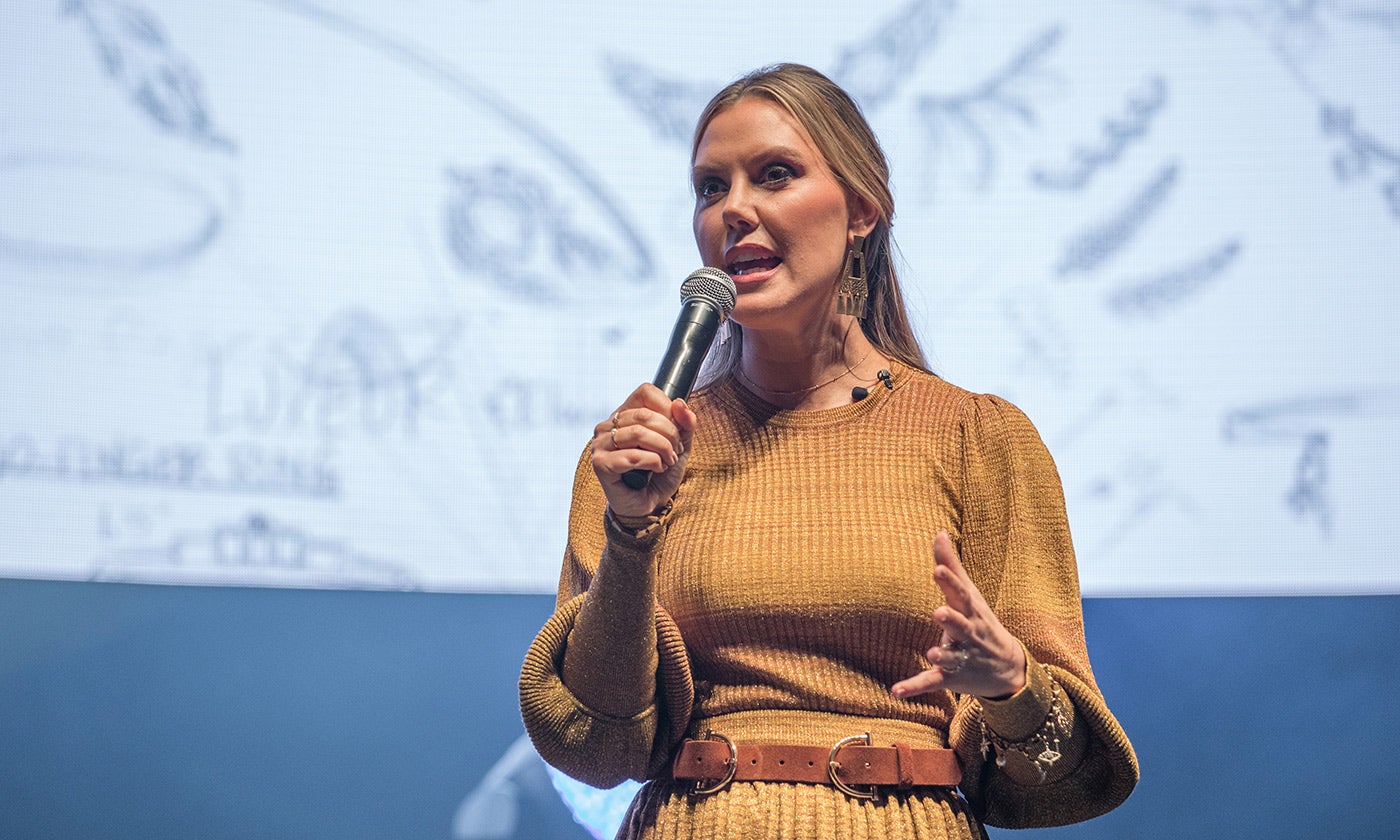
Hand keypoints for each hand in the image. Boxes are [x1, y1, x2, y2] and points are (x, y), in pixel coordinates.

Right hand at [591, 384, 695, 517]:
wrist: (649, 505)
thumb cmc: (660, 472)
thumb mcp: (680, 445)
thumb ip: (685, 423)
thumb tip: (680, 403)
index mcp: (624, 414)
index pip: (645, 391)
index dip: (667, 407)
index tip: (676, 429)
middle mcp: (607, 426)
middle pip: (644, 414)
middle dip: (669, 434)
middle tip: (675, 451)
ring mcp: (600, 444)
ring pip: (638, 433)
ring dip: (662, 449)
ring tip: (667, 461)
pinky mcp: (601, 464)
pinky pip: (632, 456)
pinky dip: (652, 462)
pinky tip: (656, 469)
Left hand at [891, 531, 1027, 700]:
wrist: (1008, 669)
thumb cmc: (981, 622)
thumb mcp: (970, 594)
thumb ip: (951, 565)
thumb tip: (938, 532)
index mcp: (970, 611)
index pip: (961, 595)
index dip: (950, 583)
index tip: (938, 570)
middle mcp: (968, 634)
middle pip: (961, 625)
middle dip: (952, 619)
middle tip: (939, 611)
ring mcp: (961, 657)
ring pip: (951, 657)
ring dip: (942, 655)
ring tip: (931, 653)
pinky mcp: (951, 678)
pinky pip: (932, 682)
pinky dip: (914, 687)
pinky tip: (895, 691)